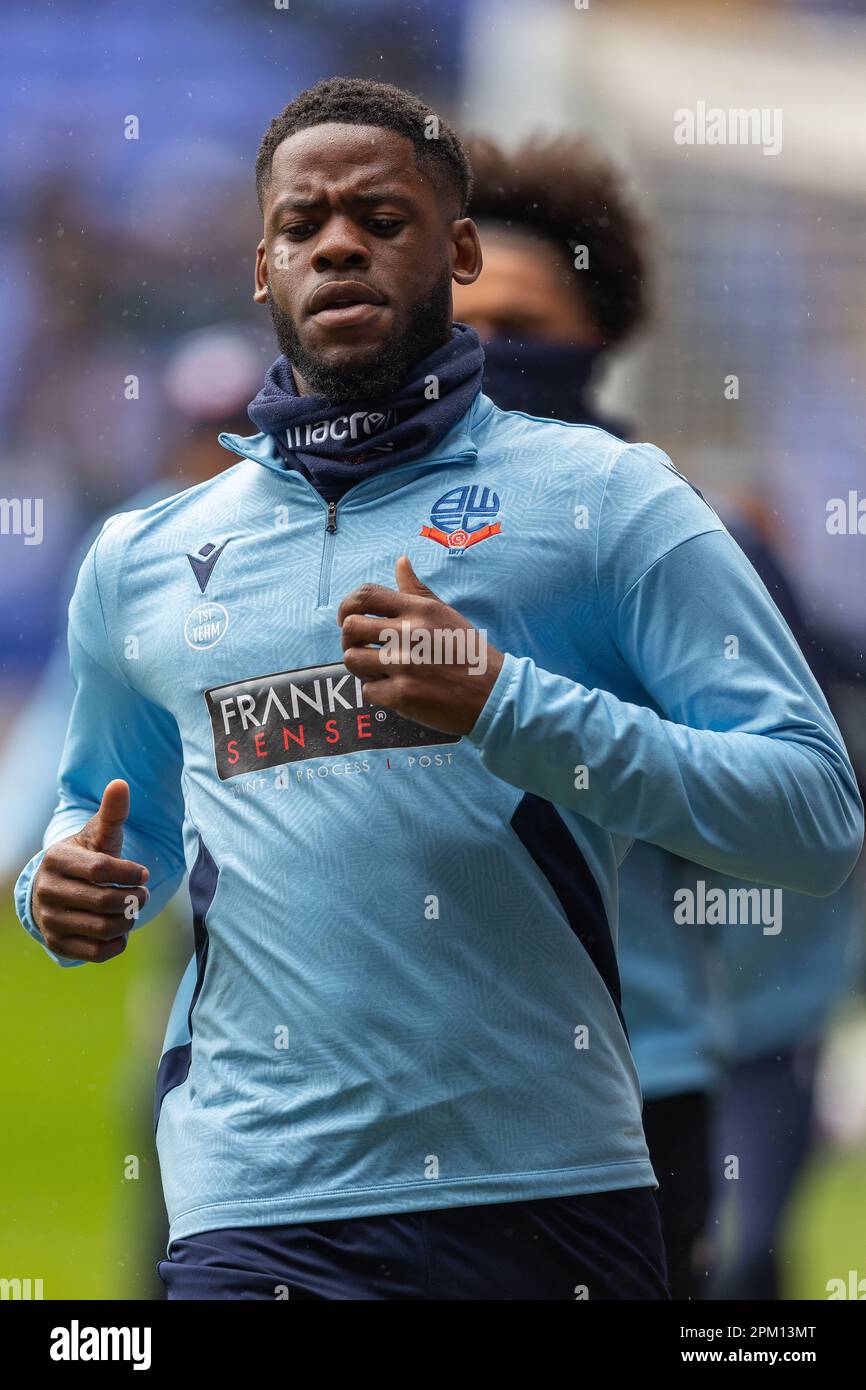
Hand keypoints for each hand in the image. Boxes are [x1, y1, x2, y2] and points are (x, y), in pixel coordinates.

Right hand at [31, 779, 149, 963]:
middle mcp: (48, 890)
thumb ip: (111, 813)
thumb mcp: (98, 835)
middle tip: (143, 894)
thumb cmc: (86, 859)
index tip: (144, 873)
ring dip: (128, 921)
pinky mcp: (57, 944)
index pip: (101, 870)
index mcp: (57, 859)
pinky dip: (117, 943)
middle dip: (134, 899)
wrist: (57, 890)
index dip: (130, 873)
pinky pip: (96, 952)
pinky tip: (120, 930)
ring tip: (133, 909)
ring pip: (103, 928)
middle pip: (105, 902)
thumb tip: (120, 783)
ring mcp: (50, 919)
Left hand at [337, 556, 503, 735]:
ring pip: (352, 659)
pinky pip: (367, 690)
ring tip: (378, 670)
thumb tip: (401, 561)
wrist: (494, 694)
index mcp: (419, 609)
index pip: (365, 595)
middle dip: (352, 639)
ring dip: (361, 667)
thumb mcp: (445, 614)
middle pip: (350, 627)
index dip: (348, 607)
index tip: (350, 618)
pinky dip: (377, 692)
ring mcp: (404, 665)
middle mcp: (409, 633)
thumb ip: (417, 590)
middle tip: (364, 649)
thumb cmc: (468, 652)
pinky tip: (395, 689)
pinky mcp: (402, 695)